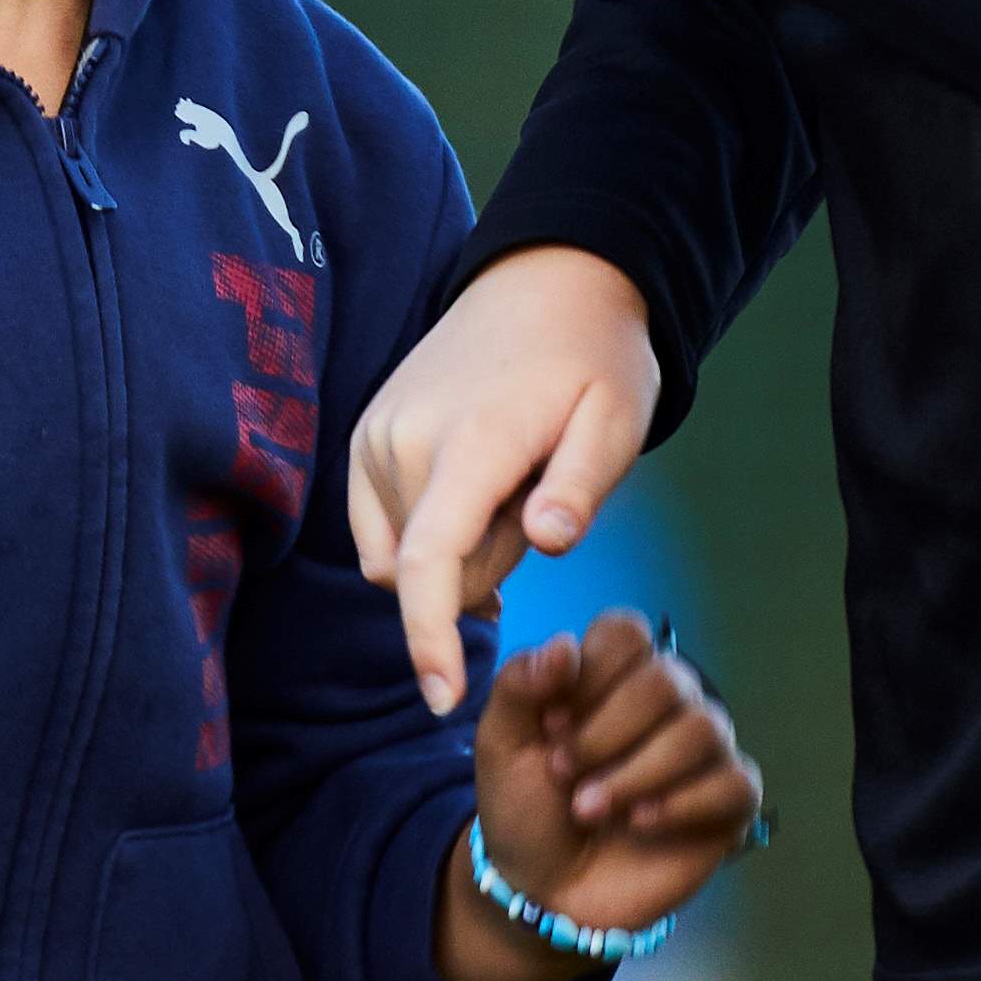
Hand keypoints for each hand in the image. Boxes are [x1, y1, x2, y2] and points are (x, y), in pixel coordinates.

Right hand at [347, 246, 663, 714]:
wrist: (546, 282)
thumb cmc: (594, 359)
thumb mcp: (617, 420)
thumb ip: (580, 486)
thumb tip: (545, 540)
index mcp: (473, 442)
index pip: (431, 560)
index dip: (430, 639)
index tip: (442, 697)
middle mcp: (404, 441)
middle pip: (433, 572)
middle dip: (485, 567)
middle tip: (538, 502)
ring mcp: (375, 437)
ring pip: (404, 557)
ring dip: (456, 550)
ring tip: (507, 486)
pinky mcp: (364, 438)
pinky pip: (381, 534)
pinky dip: (424, 538)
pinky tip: (471, 499)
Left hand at [446, 612, 763, 980]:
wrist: (542, 889)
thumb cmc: (525, 807)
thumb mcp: (501, 745)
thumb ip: (520, 686)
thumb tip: (565, 646)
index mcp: (613, 676)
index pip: (627, 632)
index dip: (589, 676)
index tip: (551, 725)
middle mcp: (667, 702)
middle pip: (667, 679)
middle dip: (607, 732)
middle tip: (564, 774)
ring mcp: (703, 751)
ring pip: (703, 729)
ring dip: (636, 773)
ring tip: (590, 809)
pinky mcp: (727, 801)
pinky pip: (734, 781)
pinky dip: (683, 803)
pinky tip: (641, 824)